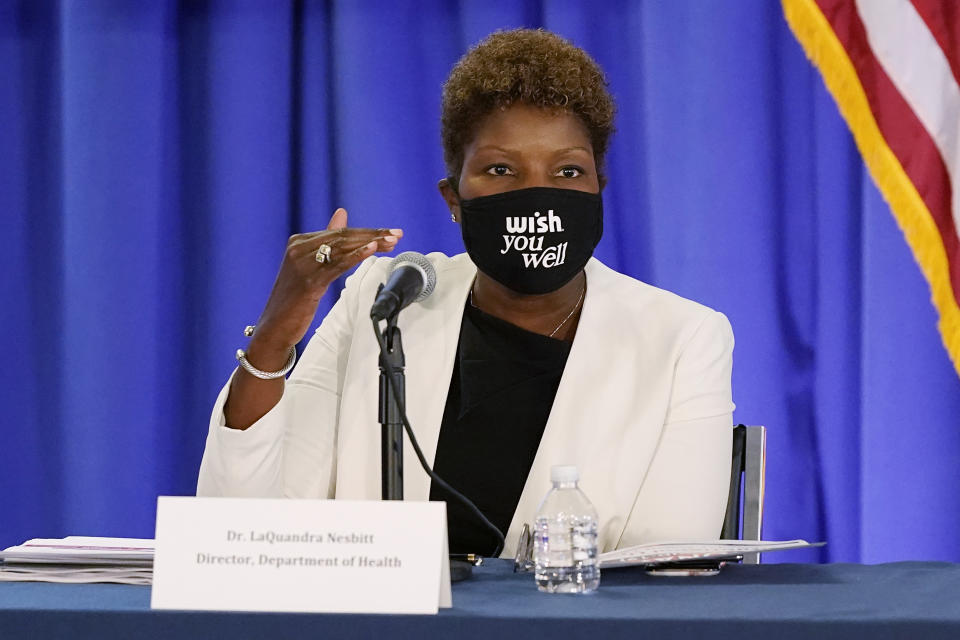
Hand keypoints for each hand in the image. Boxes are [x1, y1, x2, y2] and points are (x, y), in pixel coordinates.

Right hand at [249, 208, 401, 360]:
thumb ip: (327, 241)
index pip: (339, 231)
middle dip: (373, 234)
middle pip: (343, 236)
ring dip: (371, 244)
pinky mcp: (309, 281)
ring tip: (392, 242)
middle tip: (396, 234)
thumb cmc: (295, 297)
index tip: (389, 233)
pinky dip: (357, 256)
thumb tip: (341, 213)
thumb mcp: (311, 265)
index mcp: (299, 241)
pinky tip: (372, 250)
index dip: (367, 231)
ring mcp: (303, 263)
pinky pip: (337, 265)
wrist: (275, 326)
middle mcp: (299, 248)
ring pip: (343, 248)